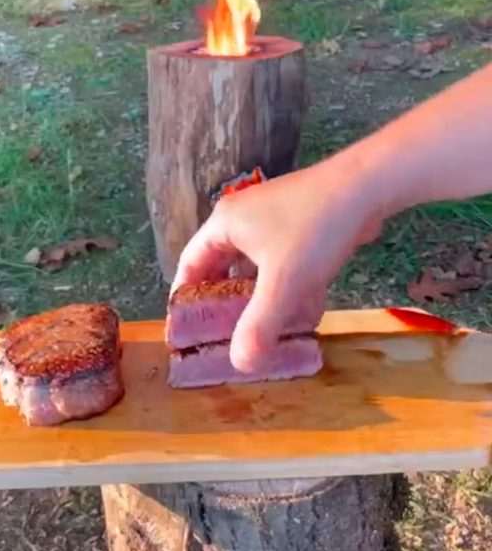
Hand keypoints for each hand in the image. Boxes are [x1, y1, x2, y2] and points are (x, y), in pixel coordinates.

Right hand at [172, 150, 382, 371]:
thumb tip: (239, 363)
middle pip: (222, 268)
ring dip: (260, 299)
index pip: (189, 264)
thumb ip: (259, 325)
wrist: (365, 187)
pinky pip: (283, 263)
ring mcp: (273, 220)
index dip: (184, 299)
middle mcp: (242, 220)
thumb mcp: (283, 282)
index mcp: (224, 225)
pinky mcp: (300, 225)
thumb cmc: (314, 229)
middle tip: (224, 339)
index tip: (186, 331)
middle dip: (226, 304)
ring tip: (261, 334)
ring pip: (256, 268)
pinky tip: (302, 316)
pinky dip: (287, 289)